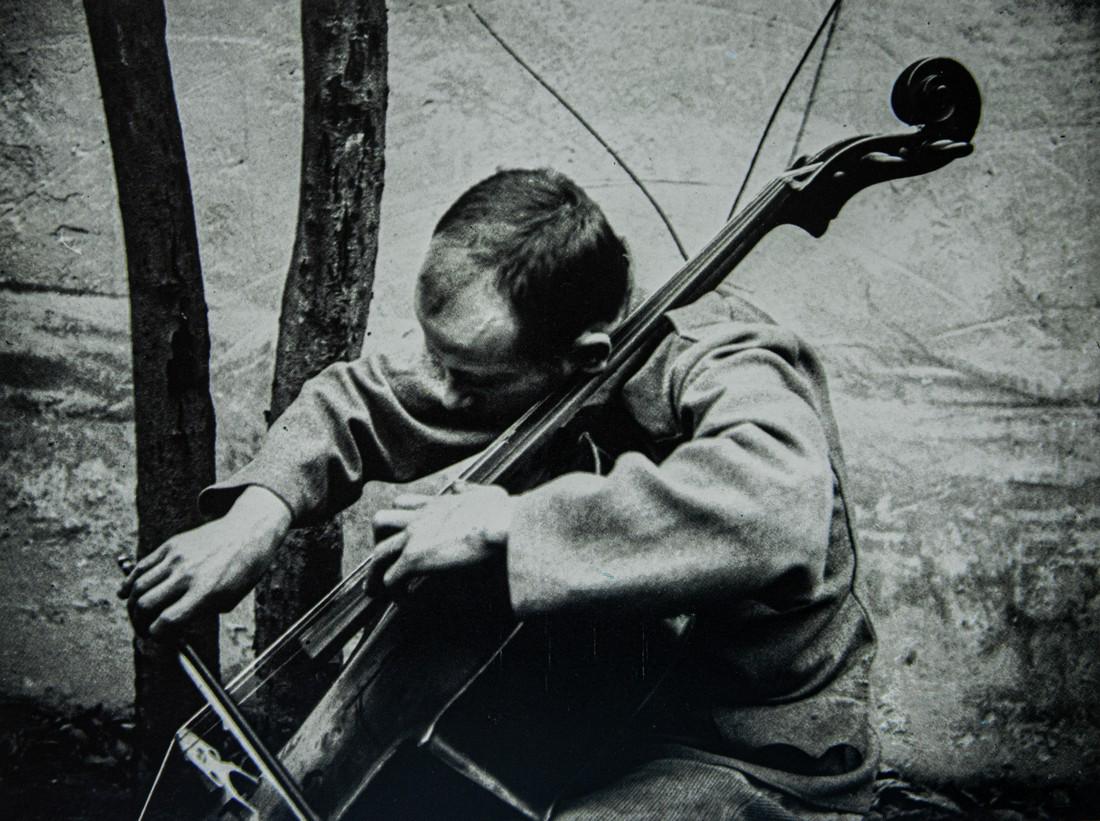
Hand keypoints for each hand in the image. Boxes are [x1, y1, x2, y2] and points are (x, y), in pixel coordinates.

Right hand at [117, 486, 291, 638]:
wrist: (248, 532)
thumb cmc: (242, 570)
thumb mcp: (228, 600)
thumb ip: (198, 614)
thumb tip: (171, 628)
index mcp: (205, 592)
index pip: (167, 621)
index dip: (157, 636)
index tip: (157, 638)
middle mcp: (187, 575)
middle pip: (145, 605)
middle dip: (140, 624)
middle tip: (144, 629)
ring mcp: (176, 558)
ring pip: (138, 586)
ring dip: (132, 606)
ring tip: (137, 615)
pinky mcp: (171, 545)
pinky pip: (141, 567)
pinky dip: (129, 583)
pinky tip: (126, 594)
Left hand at [366, 481, 512, 594]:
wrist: (501, 524)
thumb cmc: (502, 511)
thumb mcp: (485, 492)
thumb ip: (469, 490)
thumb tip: (459, 485)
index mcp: (435, 504)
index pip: (403, 503)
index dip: (398, 518)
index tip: (401, 534)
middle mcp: (419, 517)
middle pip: (381, 522)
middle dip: (378, 541)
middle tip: (383, 560)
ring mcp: (414, 537)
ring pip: (378, 553)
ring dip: (375, 573)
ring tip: (377, 590)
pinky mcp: (414, 558)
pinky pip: (391, 579)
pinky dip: (395, 592)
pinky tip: (405, 602)